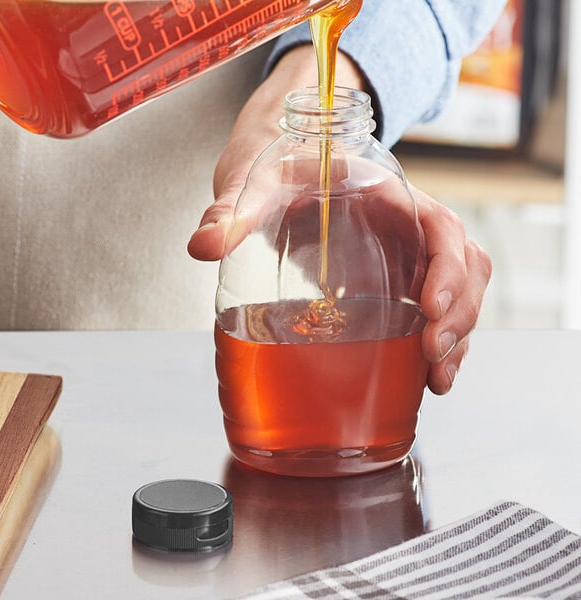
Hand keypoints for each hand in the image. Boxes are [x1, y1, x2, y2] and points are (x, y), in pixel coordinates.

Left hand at [188, 46, 491, 396]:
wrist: (280, 168)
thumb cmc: (276, 168)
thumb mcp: (255, 183)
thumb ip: (231, 211)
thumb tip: (202, 246)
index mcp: (386, 195)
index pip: (441, 227)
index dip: (448, 268)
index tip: (431, 308)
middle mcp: (405, 225)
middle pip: (463, 265)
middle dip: (460, 313)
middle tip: (433, 356)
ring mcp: (403, 253)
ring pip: (458, 290)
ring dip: (458, 333)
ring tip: (436, 379)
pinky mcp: (392, 277)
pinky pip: (433, 307)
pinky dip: (438, 340)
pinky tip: (423, 374)